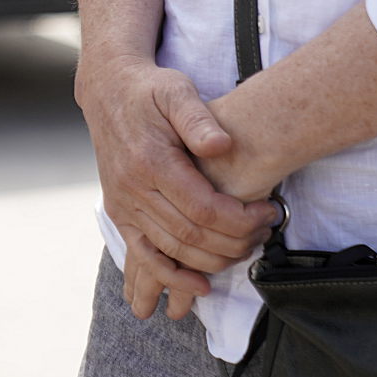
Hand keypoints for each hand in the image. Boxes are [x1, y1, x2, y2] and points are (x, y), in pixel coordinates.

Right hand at [78, 53, 275, 318]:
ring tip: (244, 250)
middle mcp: (132, 188)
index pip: (203, 208)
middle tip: (263, 233)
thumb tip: (223, 145)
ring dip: (212, 260)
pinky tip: (199, 286)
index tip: (269, 213)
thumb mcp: (176, 90)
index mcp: (150, 160)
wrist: (108, 91)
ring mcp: (123, 204)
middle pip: (191, 235)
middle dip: (234, 242)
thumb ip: (198, 118)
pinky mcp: (119, 213)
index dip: (241, 220)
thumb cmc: (150, 89)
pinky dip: (170, 276)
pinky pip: (143, 255)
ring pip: (172, 249)